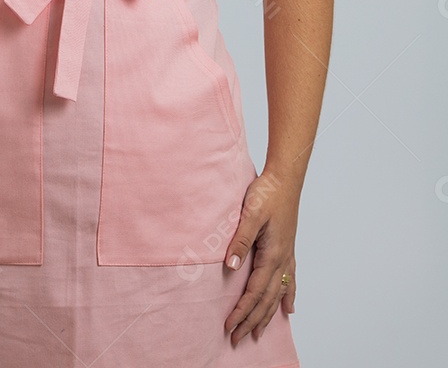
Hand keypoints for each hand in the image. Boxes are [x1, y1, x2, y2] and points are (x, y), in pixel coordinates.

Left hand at [223, 171, 299, 345]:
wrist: (285, 178)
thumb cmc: (267, 193)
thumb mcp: (249, 214)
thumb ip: (240, 241)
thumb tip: (230, 267)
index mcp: (272, 254)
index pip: (254, 292)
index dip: (242, 312)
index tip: (229, 327)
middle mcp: (282, 260)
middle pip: (266, 300)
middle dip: (252, 321)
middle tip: (238, 340)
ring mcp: (287, 255)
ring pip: (278, 294)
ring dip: (267, 315)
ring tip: (259, 333)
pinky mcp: (288, 249)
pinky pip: (290, 280)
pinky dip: (288, 296)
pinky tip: (289, 309)